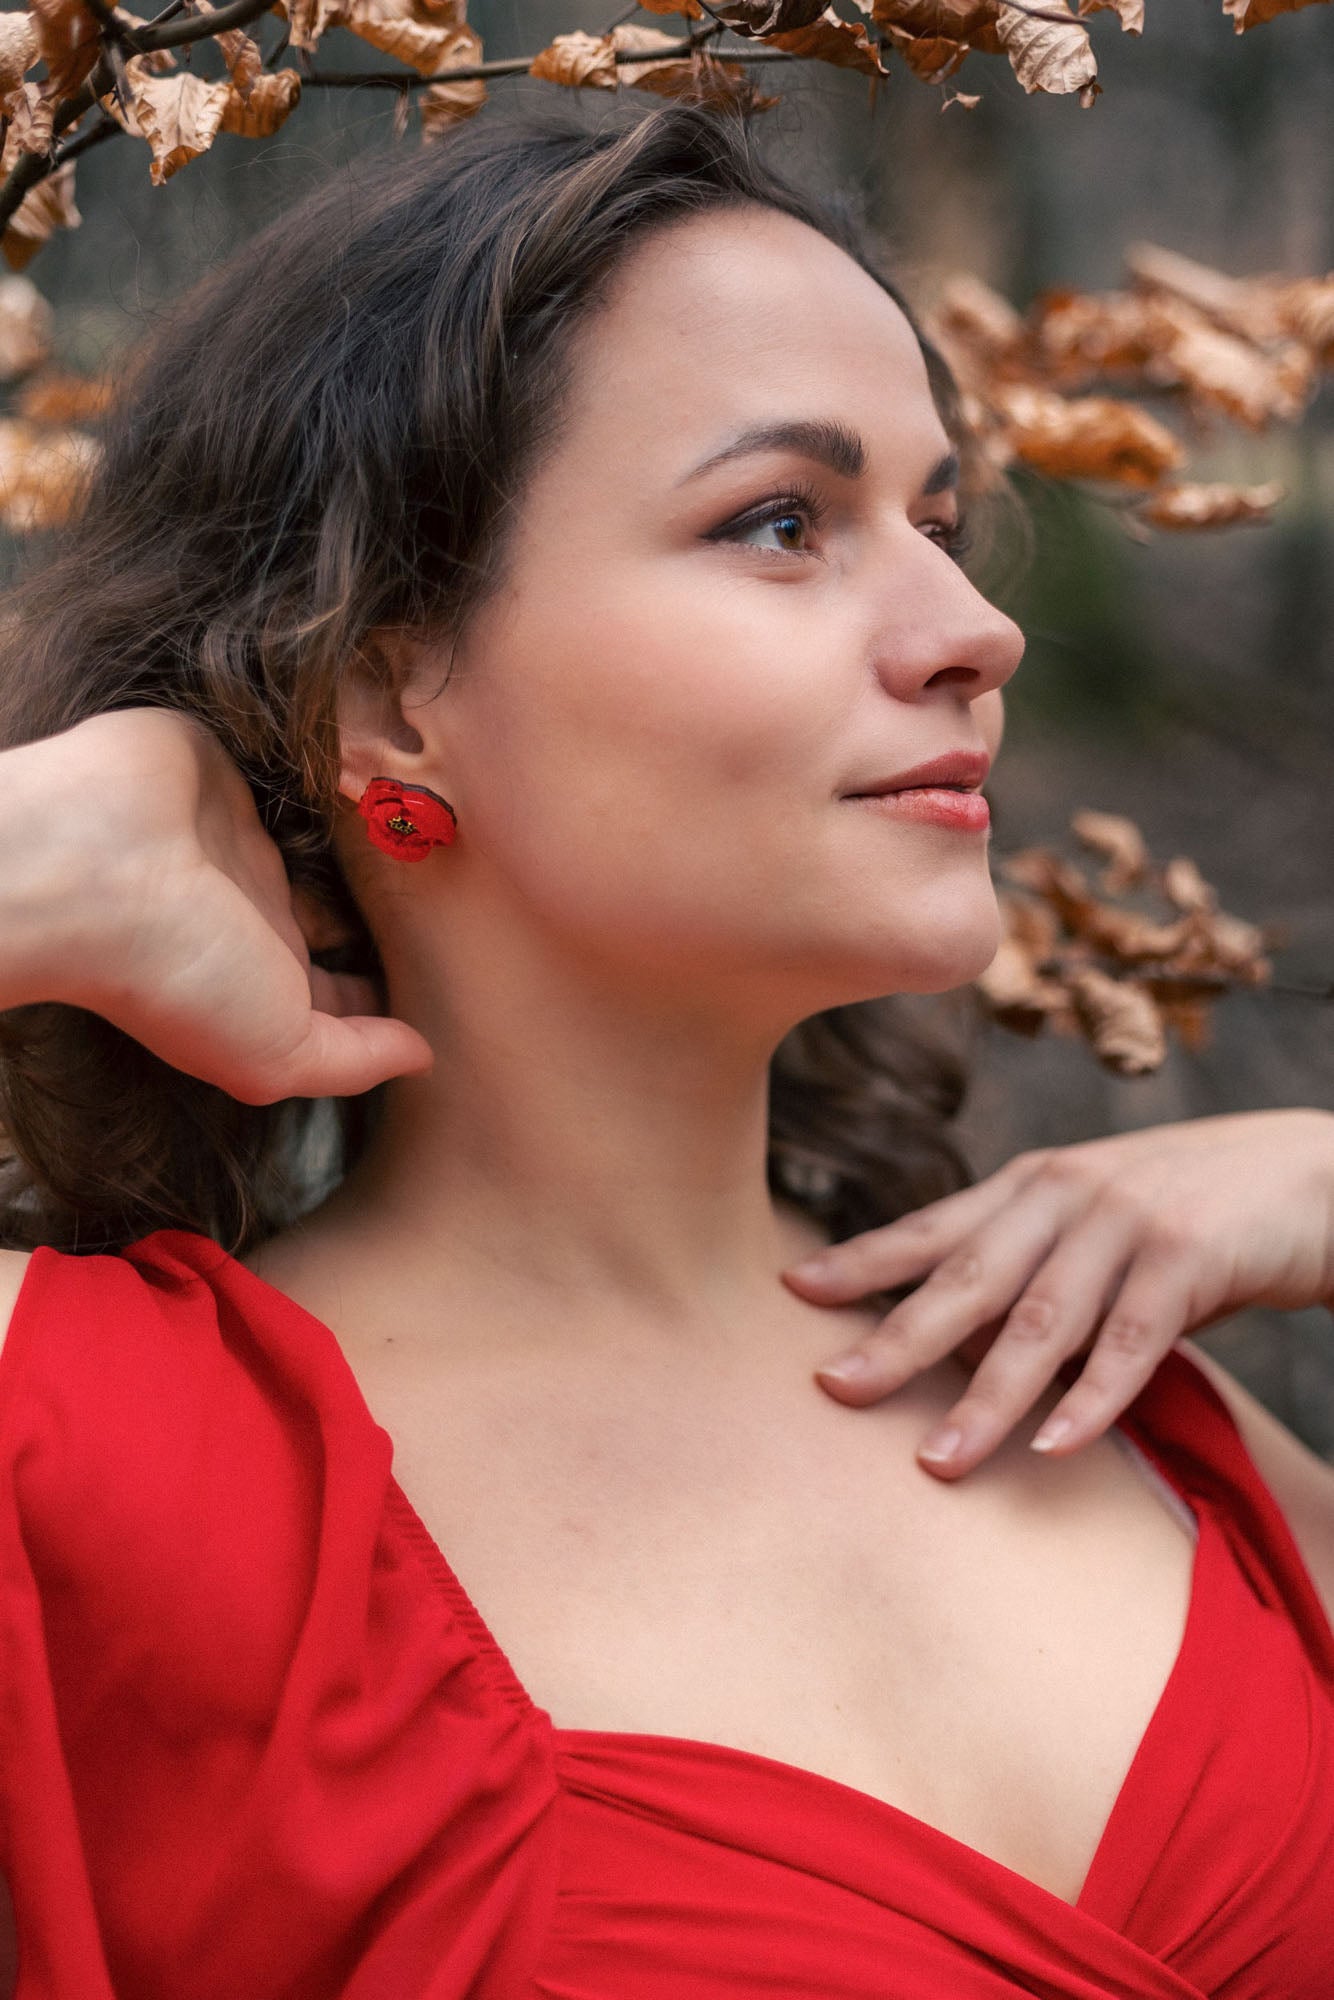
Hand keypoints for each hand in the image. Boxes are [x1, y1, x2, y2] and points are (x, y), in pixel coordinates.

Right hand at [1, 709, 431, 1102]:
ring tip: (450, 817)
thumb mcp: (275, 1054)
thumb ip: (353, 1058)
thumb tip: (423, 1059)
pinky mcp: (228, 767)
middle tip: (473, 891)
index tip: (457, 977)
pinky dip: (338, 763)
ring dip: (377, 828)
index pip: (340, 987)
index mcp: (267, 974)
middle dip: (397, 904)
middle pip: (340, 909)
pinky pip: (299, 765)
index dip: (390, 987)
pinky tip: (395, 762)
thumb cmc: (179, 972)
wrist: (99, 864)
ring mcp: (238, 835)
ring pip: (329, 835)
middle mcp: (254, 907)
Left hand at [782, 1112, 1333, 1478]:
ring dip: (986, 1398)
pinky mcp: (1188, 1255)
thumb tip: (960, 1336)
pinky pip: (1131, 1342)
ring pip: (1040, 1323)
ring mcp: (1125, 1221)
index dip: (863, 1259)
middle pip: (966, 1279)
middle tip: (834, 1388)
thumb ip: (1035, 1266)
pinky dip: (1093, 1399)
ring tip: (938, 1458)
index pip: (932, 1227)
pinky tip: (1055, 1447)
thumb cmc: (1197, 1208)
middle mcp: (1066, 1193)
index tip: (794, 1289)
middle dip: (897, 1339)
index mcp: (1035, 1183)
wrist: (1316, 1170)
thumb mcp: (1101, 1222)